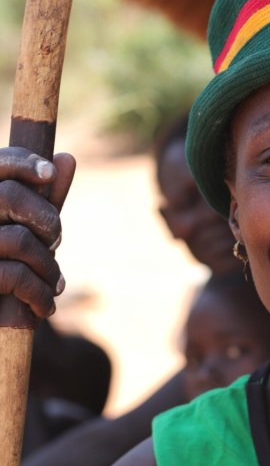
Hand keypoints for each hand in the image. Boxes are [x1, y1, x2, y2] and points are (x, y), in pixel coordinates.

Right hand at [0, 148, 75, 317]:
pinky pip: (16, 276)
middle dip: (46, 218)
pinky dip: (41, 293)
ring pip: (19, 240)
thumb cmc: (6, 274)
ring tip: (54, 283)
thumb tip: (66, 158)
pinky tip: (45, 307)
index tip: (50, 173)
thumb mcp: (27, 234)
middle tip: (57, 240)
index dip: (21, 162)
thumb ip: (43, 200)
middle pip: (9, 195)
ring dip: (48, 265)